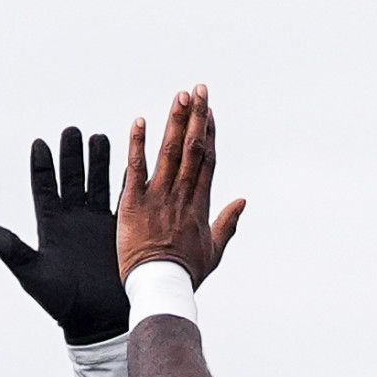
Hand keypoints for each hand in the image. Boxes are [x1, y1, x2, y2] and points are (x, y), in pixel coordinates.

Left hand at [0, 126, 128, 345]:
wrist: (99, 321)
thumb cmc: (63, 303)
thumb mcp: (33, 276)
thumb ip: (13, 251)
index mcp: (50, 227)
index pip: (43, 189)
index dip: (41, 167)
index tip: (39, 143)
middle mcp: (73, 220)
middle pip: (70, 179)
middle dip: (71, 155)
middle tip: (72, 132)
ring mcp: (97, 224)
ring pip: (96, 184)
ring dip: (98, 162)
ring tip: (100, 137)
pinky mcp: (121, 232)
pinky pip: (123, 201)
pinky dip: (126, 182)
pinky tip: (131, 163)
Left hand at [119, 85, 245, 284]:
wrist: (161, 287)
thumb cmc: (186, 273)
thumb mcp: (214, 251)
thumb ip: (228, 223)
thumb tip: (243, 200)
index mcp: (200, 204)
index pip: (207, 160)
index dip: (210, 133)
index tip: (210, 111)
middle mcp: (182, 194)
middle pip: (193, 148)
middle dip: (197, 117)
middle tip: (199, 89)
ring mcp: (159, 197)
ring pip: (170, 152)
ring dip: (175, 122)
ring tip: (181, 96)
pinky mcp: (134, 203)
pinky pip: (135, 168)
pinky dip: (137, 144)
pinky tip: (140, 120)